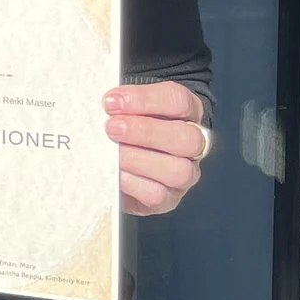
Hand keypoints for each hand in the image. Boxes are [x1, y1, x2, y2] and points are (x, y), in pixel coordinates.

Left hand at [107, 81, 209, 214]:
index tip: (111, 102)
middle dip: (145, 132)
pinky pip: (158, 195)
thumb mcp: (124, 106)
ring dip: (139, 160)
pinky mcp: (168, 199)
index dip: (144, 99)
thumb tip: (105, 104)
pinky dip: (133, 183)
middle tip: (111, 128)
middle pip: (187, 138)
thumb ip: (119, 103)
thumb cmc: (124, 122)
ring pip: (179, 171)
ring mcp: (185, 174)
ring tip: (113, 152)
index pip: (178, 100)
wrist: (122, 155)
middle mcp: (194, 145)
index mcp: (187, 112)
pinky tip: (115, 173)